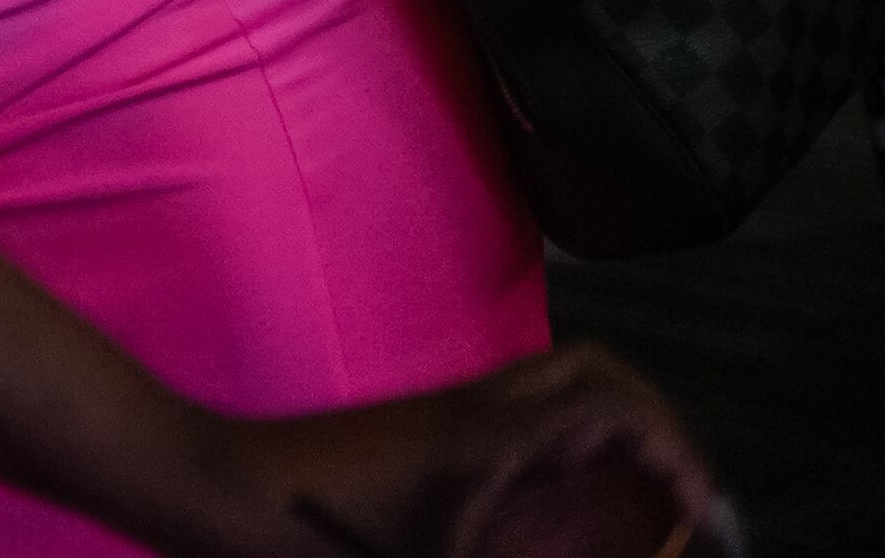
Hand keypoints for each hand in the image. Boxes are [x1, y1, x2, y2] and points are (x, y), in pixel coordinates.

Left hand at [191, 344, 710, 557]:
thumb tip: (603, 542)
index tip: (699, 507)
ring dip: (611, 428)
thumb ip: (518, 551)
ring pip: (555, 385)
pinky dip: (562, 440)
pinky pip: (518, 409)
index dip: (673, 449)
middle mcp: (473, 406)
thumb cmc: (306, 536)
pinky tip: (562, 496)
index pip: (612, 402)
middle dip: (655, 424)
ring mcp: (446, 410)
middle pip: (595, 372)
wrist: (213, 489)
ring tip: (638, 498)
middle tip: (679, 494)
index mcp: (485, 435)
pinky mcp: (424, 427)